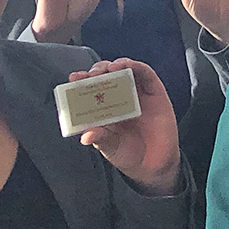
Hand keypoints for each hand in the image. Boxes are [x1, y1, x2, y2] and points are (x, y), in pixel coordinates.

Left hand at [74, 58, 180, 195]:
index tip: (74, 78)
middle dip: (97, 71)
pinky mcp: (154, 91)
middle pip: (106, 75)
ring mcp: (137, 92)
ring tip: (110, 69)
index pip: (90, 88)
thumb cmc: (128, 153)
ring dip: (116, 64)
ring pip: (125, 69)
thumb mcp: (110, 147)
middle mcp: (118, 97)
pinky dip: (136, 67)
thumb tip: (85, 135)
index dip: (82, 81)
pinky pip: (146, 73)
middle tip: (92, 75)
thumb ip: (101, 138)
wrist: (154, 163)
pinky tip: (128, 67)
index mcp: (103, 107)